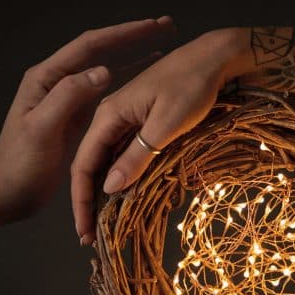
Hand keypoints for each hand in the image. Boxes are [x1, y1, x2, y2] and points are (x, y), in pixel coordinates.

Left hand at [0, 17, 175, 225]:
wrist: (6, 192)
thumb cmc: (19, 164)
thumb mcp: (42, 128)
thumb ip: (68, 97)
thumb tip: (103, 71)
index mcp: (47, 78)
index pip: (90, 46)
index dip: (122, 34)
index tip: (151, 26)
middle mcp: (59, 83)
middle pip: (101, 52)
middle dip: (132, 38)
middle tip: (164, 26)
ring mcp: (69, 100)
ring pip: (107, 71)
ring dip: (134, 58)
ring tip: (163, 46)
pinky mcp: (77, 119)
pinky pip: (107, 94)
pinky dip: (128, 84)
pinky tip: (146, 82)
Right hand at [71, 27, 249, 243]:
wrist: (213, 57)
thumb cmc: (192, 86)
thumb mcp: (166, 125)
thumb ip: (137, 156)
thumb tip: (109, 188)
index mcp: (109, 115)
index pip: (83, 164)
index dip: (81, 200)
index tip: (84, 230)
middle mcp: (110, 116)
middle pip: (90, 165)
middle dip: (88, 202)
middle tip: (90, 236)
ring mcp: (125, 118)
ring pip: (106, 160)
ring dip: (104, 192)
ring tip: (104, 223)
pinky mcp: (141, 120)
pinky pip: (123, 152)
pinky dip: (121, 176)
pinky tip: (125, 195)